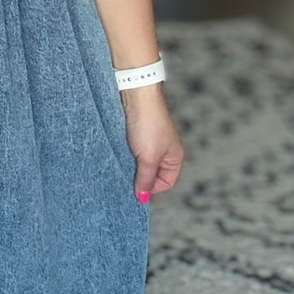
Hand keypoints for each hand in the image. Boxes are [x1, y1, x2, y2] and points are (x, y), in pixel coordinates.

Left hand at [121, 85, 183, 202]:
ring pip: (142, 162)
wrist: (137, 95)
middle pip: (153, 174)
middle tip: (125, 178)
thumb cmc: (148, 124)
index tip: (135, 187)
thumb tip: (143, 197)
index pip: (166, 183)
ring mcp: (152, 141)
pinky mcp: (139, 134)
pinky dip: (127, 156)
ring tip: (121, 165)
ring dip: (132, 166)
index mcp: (175, 157)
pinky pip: (134, 151)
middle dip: (140, 177)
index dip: (151, 188)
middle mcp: (166, 150)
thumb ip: (145, 178)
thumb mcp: (148, 157)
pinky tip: (119, 154)